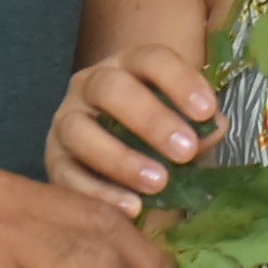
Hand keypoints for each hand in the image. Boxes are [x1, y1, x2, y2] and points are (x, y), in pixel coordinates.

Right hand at [49, 43, 221, 210]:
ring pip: (80, 130)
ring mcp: (66, 120)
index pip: (152, 59)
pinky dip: (99, 193)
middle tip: (186, 150)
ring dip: (121, 158)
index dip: (180, 81)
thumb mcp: (183, 127)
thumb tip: (214, 128)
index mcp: (129, 66)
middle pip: (111, 88)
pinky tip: (131, 208)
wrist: (115, 167)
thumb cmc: (158, 138)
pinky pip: (67, 174)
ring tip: (159, 182)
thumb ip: (200, 127)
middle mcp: (91, 85)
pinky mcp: (53, 160)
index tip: (206, 111)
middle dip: (151, 119)